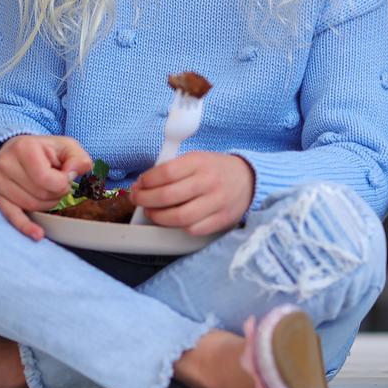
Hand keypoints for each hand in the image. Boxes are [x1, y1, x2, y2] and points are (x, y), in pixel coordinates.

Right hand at [0, 135, 91, 240]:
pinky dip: (26, 227)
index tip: (66, 179)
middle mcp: (6, 164)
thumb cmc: (45, 149)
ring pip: (30, 206)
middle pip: (39, 194)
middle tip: (58, 184)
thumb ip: (78, 159)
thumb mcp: (66, 146)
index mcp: (24, 148)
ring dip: (47, 203)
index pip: (45, 179)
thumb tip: (73, 176)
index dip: (62, 184)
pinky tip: (38, 234)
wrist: (16, 148)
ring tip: (49, 190)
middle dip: (56, 193)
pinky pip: (12, 216)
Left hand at [130, 152, 254, 234]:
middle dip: (145, 200)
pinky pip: (193, 229)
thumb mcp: (197, 158)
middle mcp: (209, 181)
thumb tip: (144, 184)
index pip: (166, 172)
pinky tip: (173, 220)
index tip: (140, 184)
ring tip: (152, 212)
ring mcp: (217, 202)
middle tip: (138, 199)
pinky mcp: (222, 219)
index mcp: (200, 162)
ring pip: (179, 217)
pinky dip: (178, 227)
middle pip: (168, 196)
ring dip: (158, 217)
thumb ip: (173, 168)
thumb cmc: (215, 169)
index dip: (147, 181)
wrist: (249, 179)